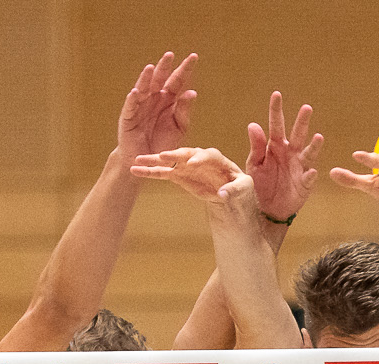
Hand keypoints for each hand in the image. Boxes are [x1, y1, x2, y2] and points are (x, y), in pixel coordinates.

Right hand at [117, 51, 198, 160]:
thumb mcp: (178, 128)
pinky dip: (132, 99)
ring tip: (150, 68)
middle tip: (170, 54)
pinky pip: (130, 106)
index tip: (194, 56)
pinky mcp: (128, 117)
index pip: (177, 81)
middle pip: (160, 79)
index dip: (184, 69)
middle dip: (164, 67)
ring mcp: (140, 106)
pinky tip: (136, 92)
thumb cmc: (163, 142)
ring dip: (146, 78)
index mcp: (169, 99)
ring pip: (144, 89)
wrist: (147, 161)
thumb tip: (192, 92)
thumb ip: (184, 111)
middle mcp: (154, 98)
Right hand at [130, 147, 252, 207]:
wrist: (228, 192)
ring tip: (138, 158)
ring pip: (169, 161)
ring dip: (154, 159)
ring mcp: (186, 165)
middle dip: (175, 155)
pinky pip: (162, 173)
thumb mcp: (243, 189)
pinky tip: (135, 170)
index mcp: (217, 158)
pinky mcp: (178, 175)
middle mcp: (198, 157)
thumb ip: (233, 190)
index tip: (191, 164)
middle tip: (163, 156)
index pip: (208, 155)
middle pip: (186, 153)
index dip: (200, 159)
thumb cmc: (239, 186)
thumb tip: (222, 195)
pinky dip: (149, 172)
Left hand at [246, 92, 322, 223]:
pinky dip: (310, 175)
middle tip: (306, 108)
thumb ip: (256, 146)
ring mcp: (300, 167)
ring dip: (314, 145)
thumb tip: (253, 125)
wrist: (266, 210)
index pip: (276, 125)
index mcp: (275, 146)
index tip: (277, 95)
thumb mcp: (254, 165)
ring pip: (309, 153)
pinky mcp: (305, 183)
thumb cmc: (260, 184)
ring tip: (318, 137)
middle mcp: (290, 153)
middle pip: (297, 134)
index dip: (276, 110)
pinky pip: (309, 178)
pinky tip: (311, 172)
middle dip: (302, 122)